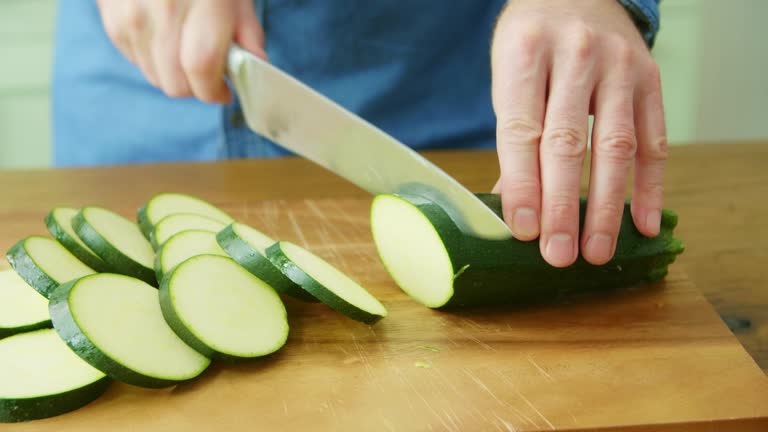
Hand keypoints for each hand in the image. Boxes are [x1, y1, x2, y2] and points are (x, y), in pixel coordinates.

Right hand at [97, 0, 266, 102]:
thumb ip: (248, 32)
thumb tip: (256, 67)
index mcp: (203, 2)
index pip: (201, 67)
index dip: (214, 90)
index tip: (224, 91)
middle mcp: (163, 9)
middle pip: (175, 82)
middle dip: (197, 88)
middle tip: (208, 75)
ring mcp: (132, 15)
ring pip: (155, 77)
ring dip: (175, 76)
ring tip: (186, 52)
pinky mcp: (112, 18)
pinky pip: (135, 60)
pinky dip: (153, 60)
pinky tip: (165, 39)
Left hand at [490, 0, 666, 266]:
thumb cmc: (531, 44)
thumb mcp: (508, 76)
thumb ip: (514, 137)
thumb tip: (515, 209)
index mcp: (524, 54)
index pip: (523, 130)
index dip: (523, 185)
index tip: (523, 230)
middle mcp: (575, 55)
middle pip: (568, 143)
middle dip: (563, 206)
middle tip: (558, 254)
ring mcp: (619, 66)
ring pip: (615, 146)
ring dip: (607, 206)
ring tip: (597, 252)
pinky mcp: (651, 78)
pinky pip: (655, 140)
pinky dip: (650, 186)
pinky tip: (642, 224)